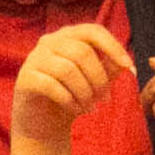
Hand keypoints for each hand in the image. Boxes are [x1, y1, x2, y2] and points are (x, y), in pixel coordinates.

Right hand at [12, 24, 134, 143]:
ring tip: (90, 108)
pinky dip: (69, 101)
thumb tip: (127, 65)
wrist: (42, 124)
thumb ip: (108, 70)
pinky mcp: (25, 79)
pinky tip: (75, 111)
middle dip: (99, 79)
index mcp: (68, 36)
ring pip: (68, 69)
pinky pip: (52, 86)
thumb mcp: (93, 83)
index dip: (113, 47)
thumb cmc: (70, 98)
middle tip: (104, 100)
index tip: (128, 66)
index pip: (93, 31)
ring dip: (85, 93)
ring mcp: (35, 58)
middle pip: (82, 52)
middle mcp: (49, 41)